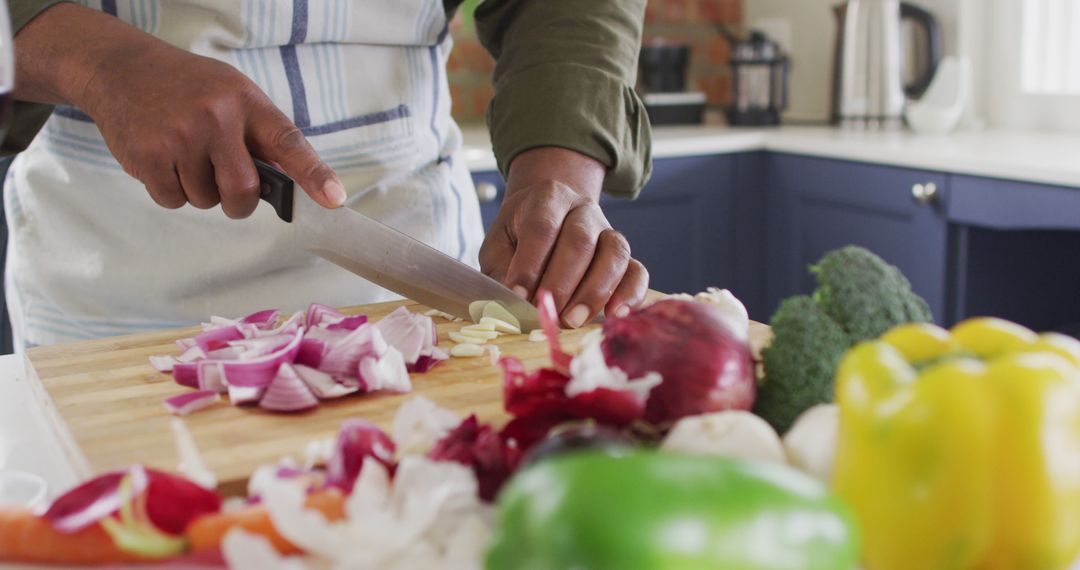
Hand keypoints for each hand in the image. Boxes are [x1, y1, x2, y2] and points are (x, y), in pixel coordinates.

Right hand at [15, 4, 344, 217]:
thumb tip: (288, 185)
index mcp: (246, 102)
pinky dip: (171, 191)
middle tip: (228, 189)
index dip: (314, 175)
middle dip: (238, 203)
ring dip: (199, 191)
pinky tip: (164, 160)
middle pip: (242, 191)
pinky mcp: (148, 154)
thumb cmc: (188, 88)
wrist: (122, 68)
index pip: (288, 142)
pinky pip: (173, 200)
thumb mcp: (233, 95)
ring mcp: (179, 136)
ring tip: (185, 156)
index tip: (334, 200)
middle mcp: (215, 117)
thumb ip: (261, 137)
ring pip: (205, 200)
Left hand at [480, 147, 648, 327]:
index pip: (542, 226)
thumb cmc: (516, 238)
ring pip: (613, 254)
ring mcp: (608, 231)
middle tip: (547, 313)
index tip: (518, 295)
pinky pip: (637, 272)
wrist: (544, 219)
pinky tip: (615, 315)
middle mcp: (583, 209)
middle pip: (579, 241)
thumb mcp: (498, 247)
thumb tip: (511, 305)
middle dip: (561, 282)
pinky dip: (630, 294)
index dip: (530, 263)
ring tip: (573, 320)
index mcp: (547, 197)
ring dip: (594, 291)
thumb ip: (501, 272)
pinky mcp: (625, 257)